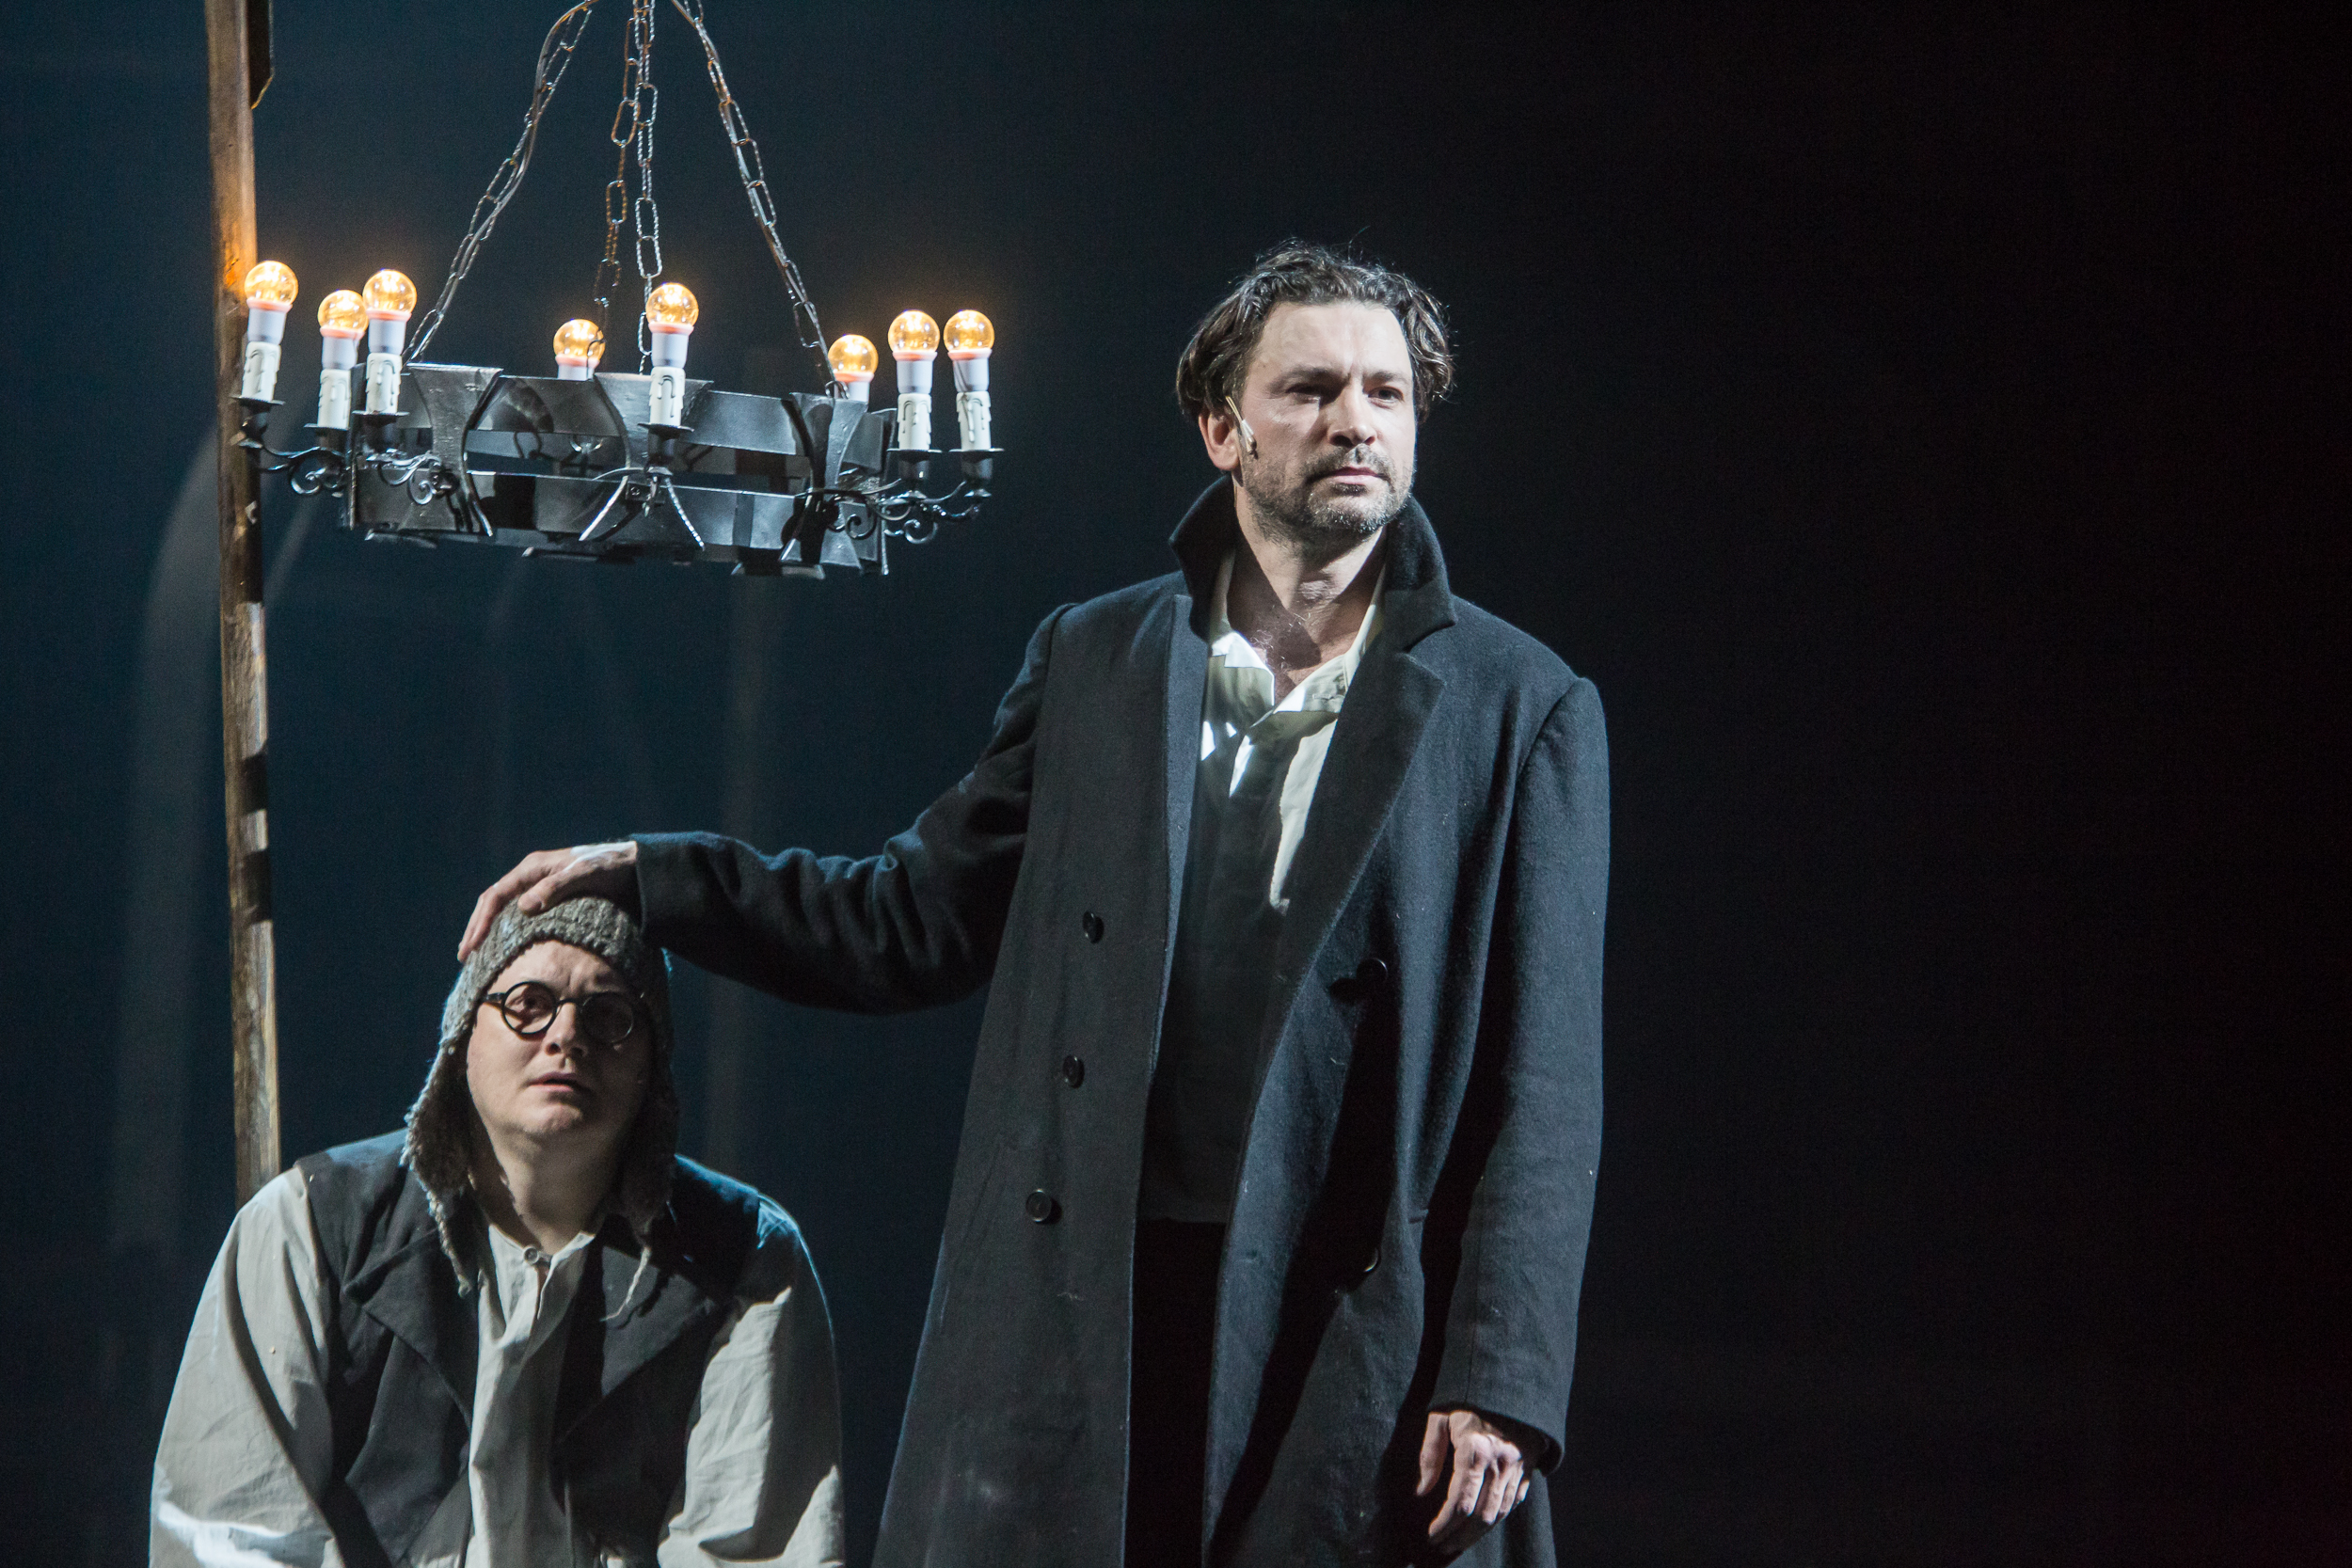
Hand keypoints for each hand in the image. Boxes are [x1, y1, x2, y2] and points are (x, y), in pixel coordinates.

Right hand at [458, 842, 639, 959]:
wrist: (634, 866)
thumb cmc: (608, 869)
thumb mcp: (583, 876)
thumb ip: (555, 888)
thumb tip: (522, 908)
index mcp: (532, 868)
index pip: (496, 896)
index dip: (481, 922)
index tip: (471, 947)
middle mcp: (531, 875)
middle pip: (493, 901)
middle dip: (477, 928)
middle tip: (465, 956)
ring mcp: (539, 884)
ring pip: (504, 907)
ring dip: (488, 929)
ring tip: (477, 954)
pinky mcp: (550, 896)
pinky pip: (519, 913)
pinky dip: (507, 929)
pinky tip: (504, 946)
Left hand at [1416, 1408, 1531, 1554]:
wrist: (1512, 1382)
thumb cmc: (1469, 1397)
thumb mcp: (1441, 1416)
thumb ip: (1430, 1453)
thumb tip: (1421, 1490)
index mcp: (1474, 1451)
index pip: (1459, 1504)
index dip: (1444, 1526)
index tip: (1431, 1536)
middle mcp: (1499, 1465)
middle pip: (1480, 1517)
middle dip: (1459, 1537)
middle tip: (1441, 1545)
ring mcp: (1516, 1469)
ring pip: (1499, 1515)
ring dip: (1477, 1534)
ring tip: (1458, 1541)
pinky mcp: (1527, 1470)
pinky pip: (1513, 1503)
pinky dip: (1497, 1518)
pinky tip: (1481, 1524)